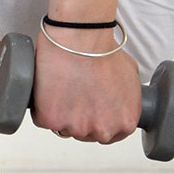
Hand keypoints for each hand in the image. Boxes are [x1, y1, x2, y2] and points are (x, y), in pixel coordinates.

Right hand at [31, 28, 141, 143]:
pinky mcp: (51, 120)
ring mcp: (76, 127)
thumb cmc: (104, 51)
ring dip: (61, 113)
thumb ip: (128, 99)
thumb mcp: (131, 77)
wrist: (81, 37)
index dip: (98, 121)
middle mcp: (103, 130)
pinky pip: (42, 120)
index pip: (110, 135)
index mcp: (125, 122)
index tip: (91, 109)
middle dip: (80, 118)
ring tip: (62, 88)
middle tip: (75, 94)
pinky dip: (42, 107)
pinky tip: (49, 89)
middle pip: (86, 134)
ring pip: (63, 128)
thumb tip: (119, 103)